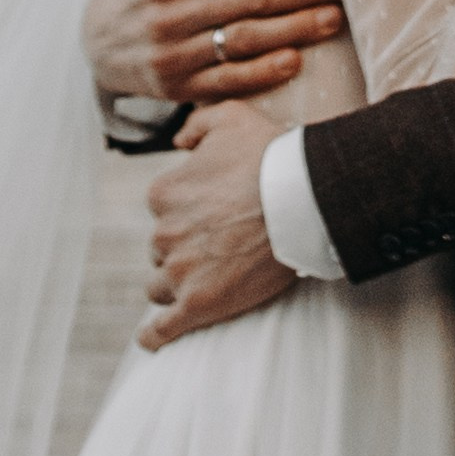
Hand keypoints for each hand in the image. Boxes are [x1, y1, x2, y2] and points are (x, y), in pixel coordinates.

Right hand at [83, 0, 347, 108]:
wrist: (94, 44)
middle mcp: (169, 15)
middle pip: (249, 0)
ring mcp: (174, 56)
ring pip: (243, 40)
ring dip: (293, 31)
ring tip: (333, 19)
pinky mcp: (178, 89)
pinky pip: (226, 81)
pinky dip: (261, 73)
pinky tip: (295, 61)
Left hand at [141, 103, 296, 348]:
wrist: (303, 199)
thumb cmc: (271, 156)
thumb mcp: (230, 116)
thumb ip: (196, 124)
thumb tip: (178, 140)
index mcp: (163, 193)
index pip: (162, 211)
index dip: (187, 213)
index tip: (215, 213)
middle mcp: (163, 233)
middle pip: (162, 250)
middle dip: (183, 248)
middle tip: (220, 245)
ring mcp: (180, 272)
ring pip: (160, 286)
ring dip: (176, 284)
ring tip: (204, 283)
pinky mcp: (198, 305)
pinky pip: (161, 329)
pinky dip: (153, 336)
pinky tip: (151, 339)